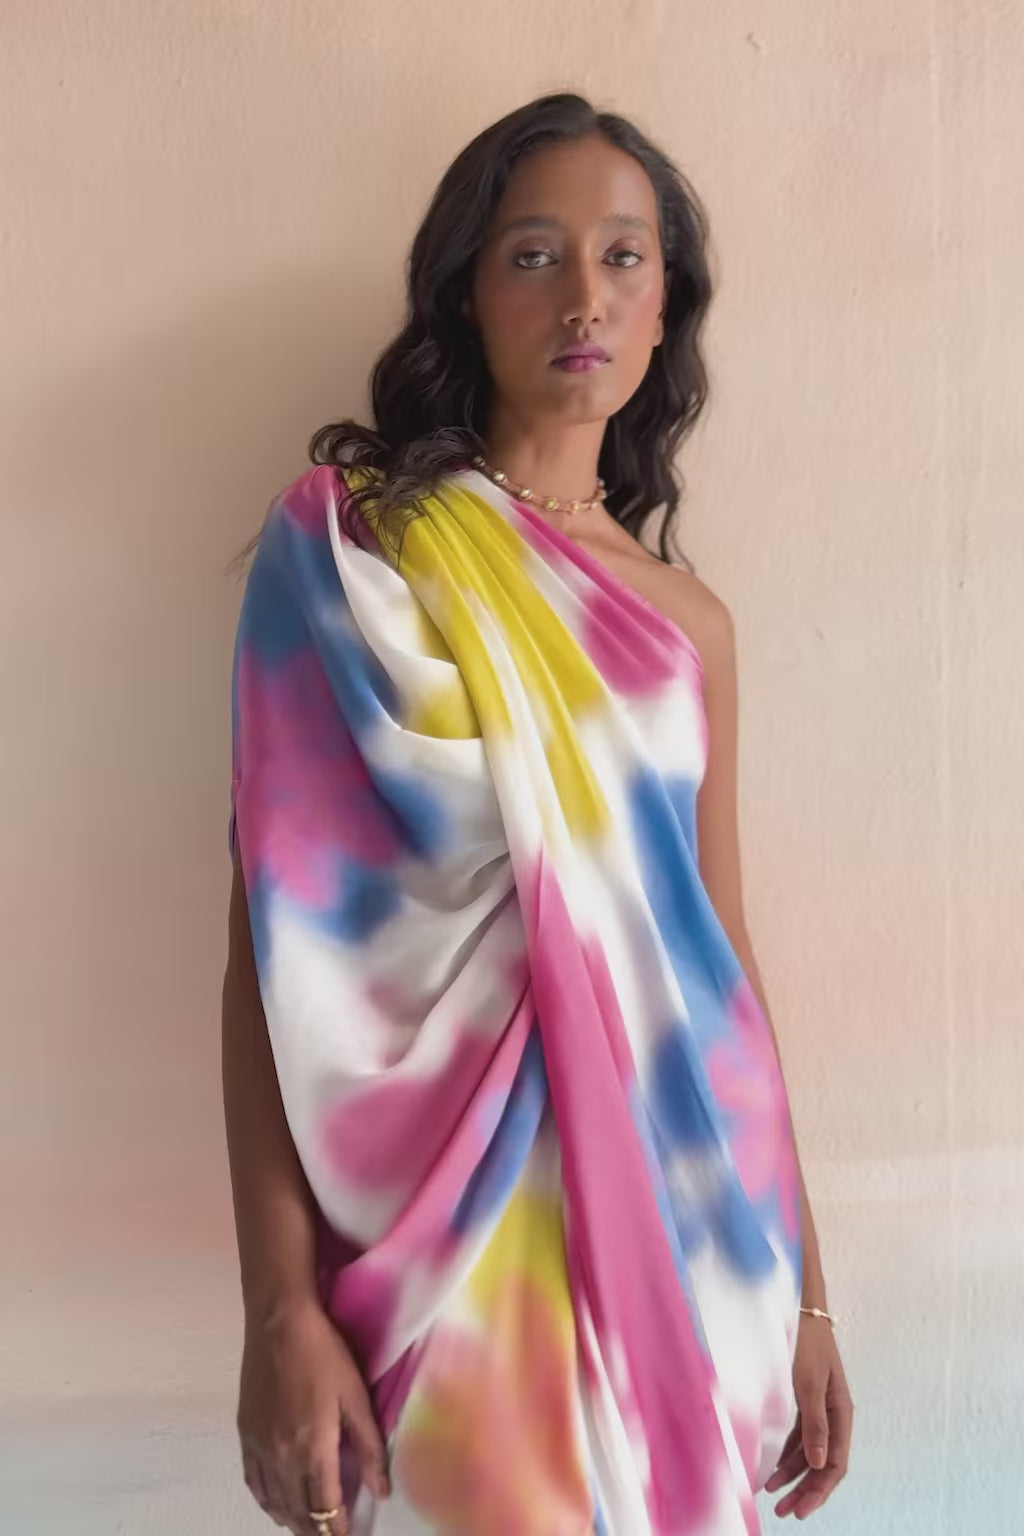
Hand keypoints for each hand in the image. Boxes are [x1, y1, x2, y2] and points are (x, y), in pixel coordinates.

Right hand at [237, 1295, 389, 1532]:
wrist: (279, 1322)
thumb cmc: (323, 1353)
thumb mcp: (355, 1396)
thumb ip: (369, 1447)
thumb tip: (381, 1489)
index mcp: (312, 1450)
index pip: (326, 1508)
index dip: (338, 1529)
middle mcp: (281, 1457)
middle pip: (298, 1511)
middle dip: (317, 1529)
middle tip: (332, 1532)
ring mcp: (259, 1447)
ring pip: (274, 1503)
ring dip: (293, 1520)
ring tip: (310, 1526)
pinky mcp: (245, 1434)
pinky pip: (254, 1483)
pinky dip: (267, 1501)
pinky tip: (276, 1504)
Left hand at [764, 1313, 852, 1520]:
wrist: (798, 1306)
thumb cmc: (805, 1342)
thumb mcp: (809, 1383)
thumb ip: (814, 1423)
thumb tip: (821, 1465)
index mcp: (841, 1412)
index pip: (836, 1463)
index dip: (819, 1490)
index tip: (800, 1510)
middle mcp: (834, 1413)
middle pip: (824, 1463)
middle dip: (806, 1489)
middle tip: (785, 1512)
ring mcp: (819, 1407)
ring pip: (810, 1452)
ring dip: (794, 1475)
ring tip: (774, 1495)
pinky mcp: (805, 1399)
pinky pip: (800, 1436)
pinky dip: (788, 1454)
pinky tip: (774, 1468)